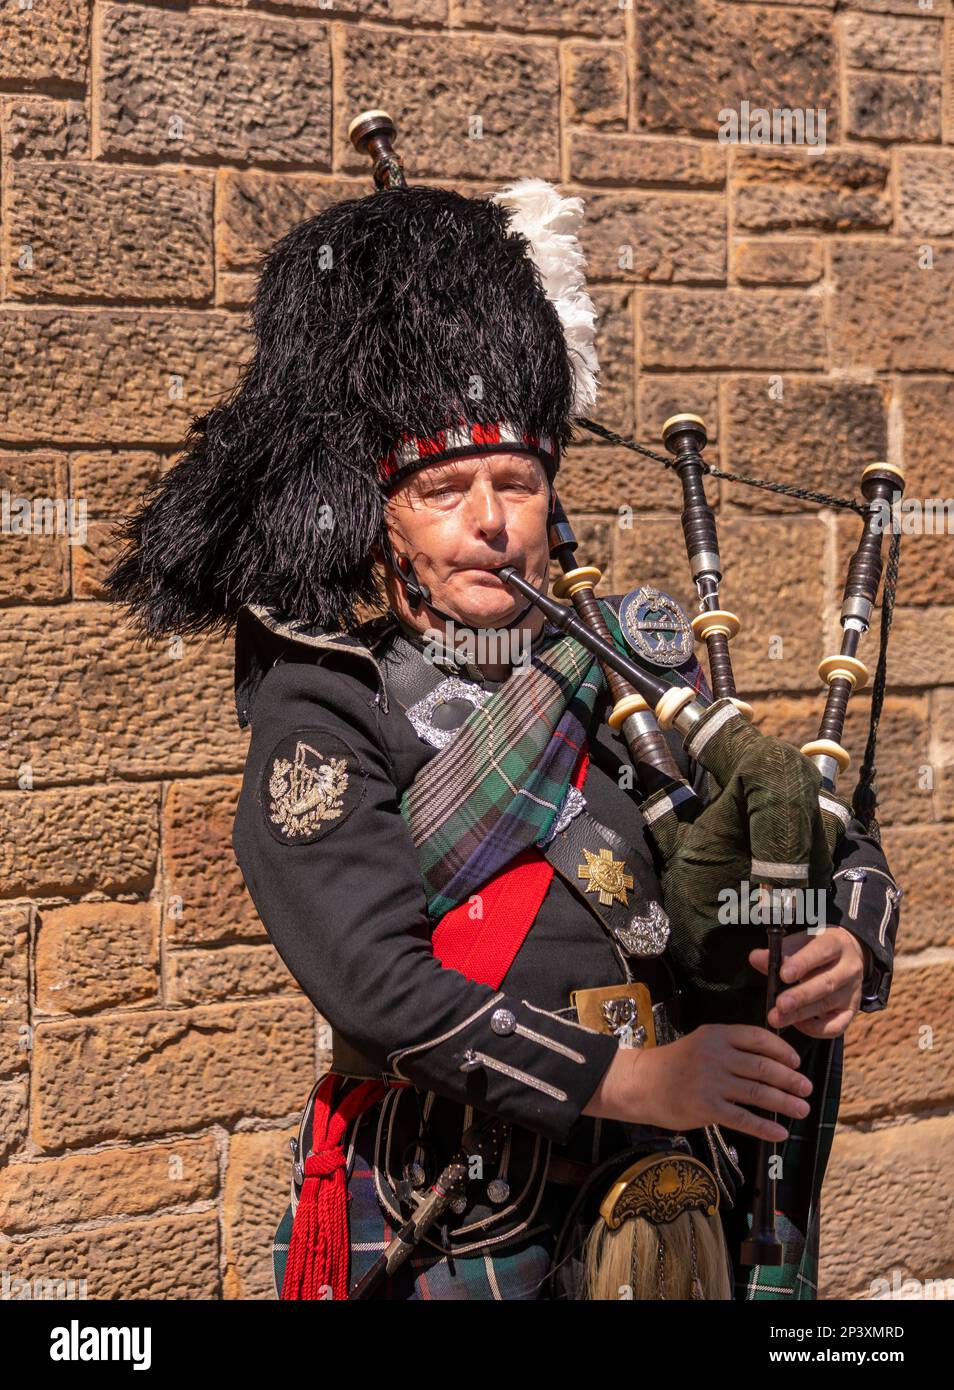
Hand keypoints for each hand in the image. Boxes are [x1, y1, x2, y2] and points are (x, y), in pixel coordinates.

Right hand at [582, 1023, 811, 1142]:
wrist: (641, 1084)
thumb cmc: (674, 1064)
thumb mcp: (701, 1043)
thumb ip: (731, 1047)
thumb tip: (771, 1061)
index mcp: (716, 1035)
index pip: (758, 1038)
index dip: (782, 1050)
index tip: (796, 1062)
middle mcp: (716, 1055)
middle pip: (763, 1067)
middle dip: (790, 1079)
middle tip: (806, 1088)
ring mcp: (711, 1082)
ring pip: (758, 1093)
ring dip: (785, 1102)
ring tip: (802, 1108)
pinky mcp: (707, 1108)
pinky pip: (744, 1118)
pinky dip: (765, 1127)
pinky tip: (780, 1133)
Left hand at [748, 927, 867, 1038]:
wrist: (847, 954)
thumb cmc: (815, 948)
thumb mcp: (800, 942)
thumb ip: (779, 951)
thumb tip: (756, 958)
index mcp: (836, 944)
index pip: (821, 951)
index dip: (803, 963)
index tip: (784, 975)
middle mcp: (848, 967)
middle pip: (826, 983)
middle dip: (801, 996)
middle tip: (780, 1004)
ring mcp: (852, 991)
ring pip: (827, 1005)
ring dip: (801, 1014)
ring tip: (777, 1018)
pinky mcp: (851, 1010)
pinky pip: (836, 1025)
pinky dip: (816, 1029)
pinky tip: (798, 1024)